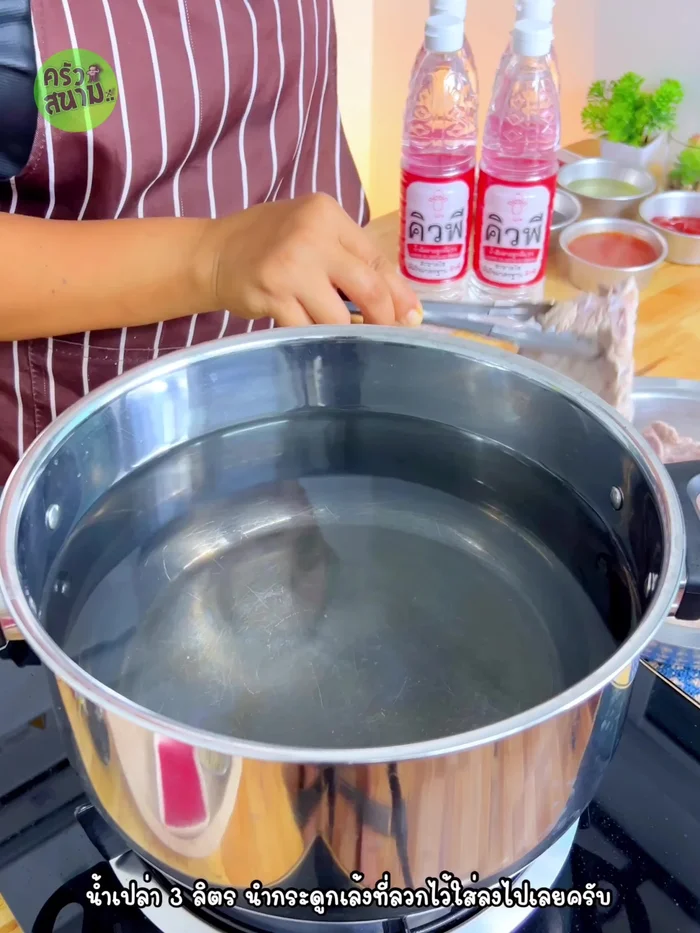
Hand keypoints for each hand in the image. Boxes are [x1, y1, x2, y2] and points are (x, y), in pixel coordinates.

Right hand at [201, 194, 421, 326]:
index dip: (399, 295)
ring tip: (347, 339)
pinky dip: (318, 340)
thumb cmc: (270, 243)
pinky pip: (308, 330)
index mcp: (327, 215)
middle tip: (389, 337)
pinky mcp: (271, 296)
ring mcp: (290, 267)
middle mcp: (311, 236)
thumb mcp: (312, 233)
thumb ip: (350, 258)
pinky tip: (318, 341)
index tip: (411, 318)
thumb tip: (401, 305)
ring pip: (339, 319)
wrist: (214, 254)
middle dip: (384, 320)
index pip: (377, 260)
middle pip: (368, 289)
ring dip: (348, 335)